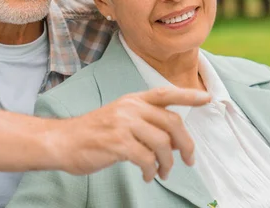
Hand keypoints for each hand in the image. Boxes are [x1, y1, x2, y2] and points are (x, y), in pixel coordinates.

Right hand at [46, 87, 210, 181]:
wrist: (62, 141)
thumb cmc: (93, 133)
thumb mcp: (120, 117)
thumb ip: (146, 122)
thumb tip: (174, 139)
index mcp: (133, 100)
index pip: (165, 93)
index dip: (188, 95)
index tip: (207, 99)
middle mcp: (130, 108)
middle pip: (172, 122)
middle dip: (186, 144)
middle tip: (189, 160)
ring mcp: (124, 124)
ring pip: (162, 143)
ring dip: (168, 162)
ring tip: (163, 173)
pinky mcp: (117, 143)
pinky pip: (146, 158)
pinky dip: (151, 170)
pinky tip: (147, 175)